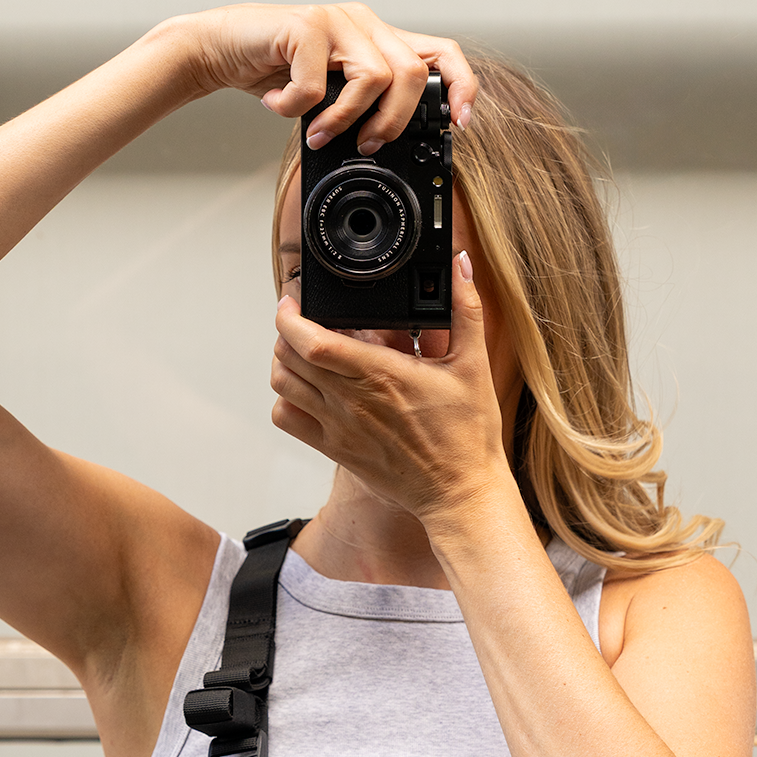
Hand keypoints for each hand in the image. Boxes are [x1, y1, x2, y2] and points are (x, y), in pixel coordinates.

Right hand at [167, 2, 475, 153]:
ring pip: (374, 78)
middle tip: (366, 145)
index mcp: (377, 38)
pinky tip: (278, 104)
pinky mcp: (305, 25)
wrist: (219, 48)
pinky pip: (318, 84)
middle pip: (411, 73)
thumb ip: (361, 105)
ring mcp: (336, 20)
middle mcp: (363, 23)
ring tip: (316, 131)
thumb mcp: (329, 94)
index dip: (460, 87)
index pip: (441, 53)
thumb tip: (389, 143)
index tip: (458, 124)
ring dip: (345, 120)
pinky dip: (296, 107)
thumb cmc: (274, 71)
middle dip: (393, 122)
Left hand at [269, 251, 510, 524]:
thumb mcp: (474, 364)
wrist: (460, 492)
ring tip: (301, 350)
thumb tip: (460, 263)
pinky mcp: (335, 450)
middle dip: (287, 330)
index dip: (290, 315)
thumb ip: (465, 309)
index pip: (310, 340)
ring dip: (284, 361)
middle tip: (303, 320)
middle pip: (287, 356)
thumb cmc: (468, 434)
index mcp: (380, 374)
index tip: (295, 299)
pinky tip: (308, 390)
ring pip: (282, 385)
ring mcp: (339, 427)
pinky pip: (288, 420)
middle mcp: (351, 400)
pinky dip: (286, 399)